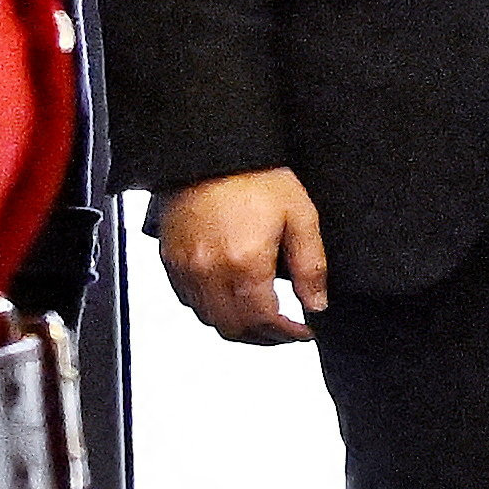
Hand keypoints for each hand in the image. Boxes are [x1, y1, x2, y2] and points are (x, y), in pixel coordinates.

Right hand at [154, 168, 326, 342]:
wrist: (213, 151)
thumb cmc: (255, 177)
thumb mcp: (300, 217)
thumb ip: (311, 266)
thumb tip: (316, 303)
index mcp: (244, 264)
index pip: (265, 321)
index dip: (288, 334)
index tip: (302, 332)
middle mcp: (210, 272)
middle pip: (234, 329)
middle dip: (264, 337)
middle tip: (284, 331)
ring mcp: (186, 268)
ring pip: (209, 319)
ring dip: (237, 326)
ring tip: (260, 318)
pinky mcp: (171, 259)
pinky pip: (188, 300)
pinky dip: (211, 308)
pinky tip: (230, 298)